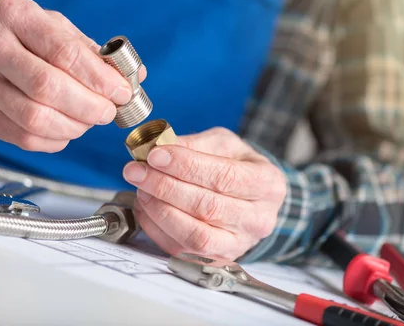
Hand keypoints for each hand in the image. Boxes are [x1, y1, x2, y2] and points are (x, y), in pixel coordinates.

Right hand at [0, 0, 144, 151]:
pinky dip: (55, 140)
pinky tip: (66, 131)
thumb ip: (90, 50)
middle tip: (108, 112)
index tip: (122, 92)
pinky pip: (24, 138)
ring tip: (88, 122)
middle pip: (48, 88)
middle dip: (89, 106)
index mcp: (15, 16)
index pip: (64, 52)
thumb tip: (136, 75)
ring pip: (35, 118)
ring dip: (74, 127)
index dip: (99, 78)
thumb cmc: (14, 37)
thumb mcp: (50, 26)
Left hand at [122, 127, 286, 259]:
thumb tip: (161, 149)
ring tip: (141, 189)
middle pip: (207, 206)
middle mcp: (258, 218)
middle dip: (165, 186)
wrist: (250, 198)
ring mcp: (239, 244)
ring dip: (159, 210)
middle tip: (137, 171)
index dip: (186, 166)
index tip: (155, 155)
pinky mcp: (216, 259)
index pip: (224, 177)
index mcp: (267, 183)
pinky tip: (146, 208)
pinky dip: (157, 228)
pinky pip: (181, 249)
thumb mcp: (224, 145)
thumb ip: (195, 144)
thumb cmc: (237, 167)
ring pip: (194, 234)